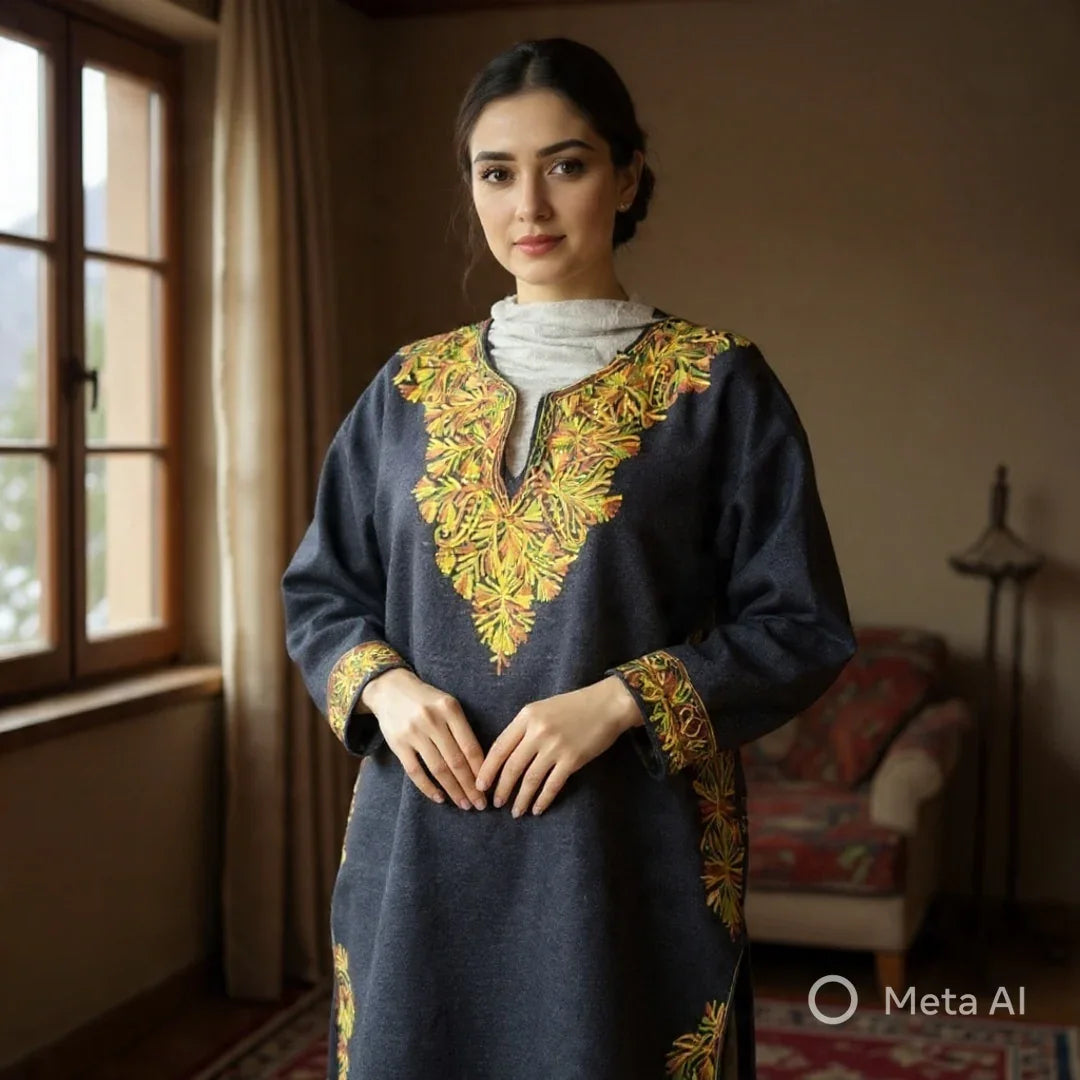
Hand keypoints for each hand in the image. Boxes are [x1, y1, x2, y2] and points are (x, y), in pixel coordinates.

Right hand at [361, 668, 487, 810]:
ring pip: (438, 769)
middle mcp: (432, 720)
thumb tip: (481, 764)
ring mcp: (414, 732)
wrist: (389, 688)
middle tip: (480, 804)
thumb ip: (461, 728)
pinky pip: (415, 771)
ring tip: (464, 804)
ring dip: (453, 790)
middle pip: (456, 761)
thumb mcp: (447, 704)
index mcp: (450, 708)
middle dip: (470, 786)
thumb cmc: (427, 700)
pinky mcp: (397, 743)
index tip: (489, 788)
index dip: (481, 770)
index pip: (470, 746)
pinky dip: (428, 787)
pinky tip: (440, 797)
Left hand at [475, 675, 641, 817]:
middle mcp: (537, 732)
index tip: (480, 785)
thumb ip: (524, 727)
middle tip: (496, 803)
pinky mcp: (572, 760)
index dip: (488, 769)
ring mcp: (555, 747)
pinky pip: (552, 785)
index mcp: (526, 716)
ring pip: (530, 779)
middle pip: (512, 766)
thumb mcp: (542, 708)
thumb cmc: (574, 706)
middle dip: (501, 788)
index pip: (499, 747)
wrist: (607, 704)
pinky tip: (537, 809)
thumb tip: (505, 755)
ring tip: (516, 811)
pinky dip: (542, 799)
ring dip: (521, 799)